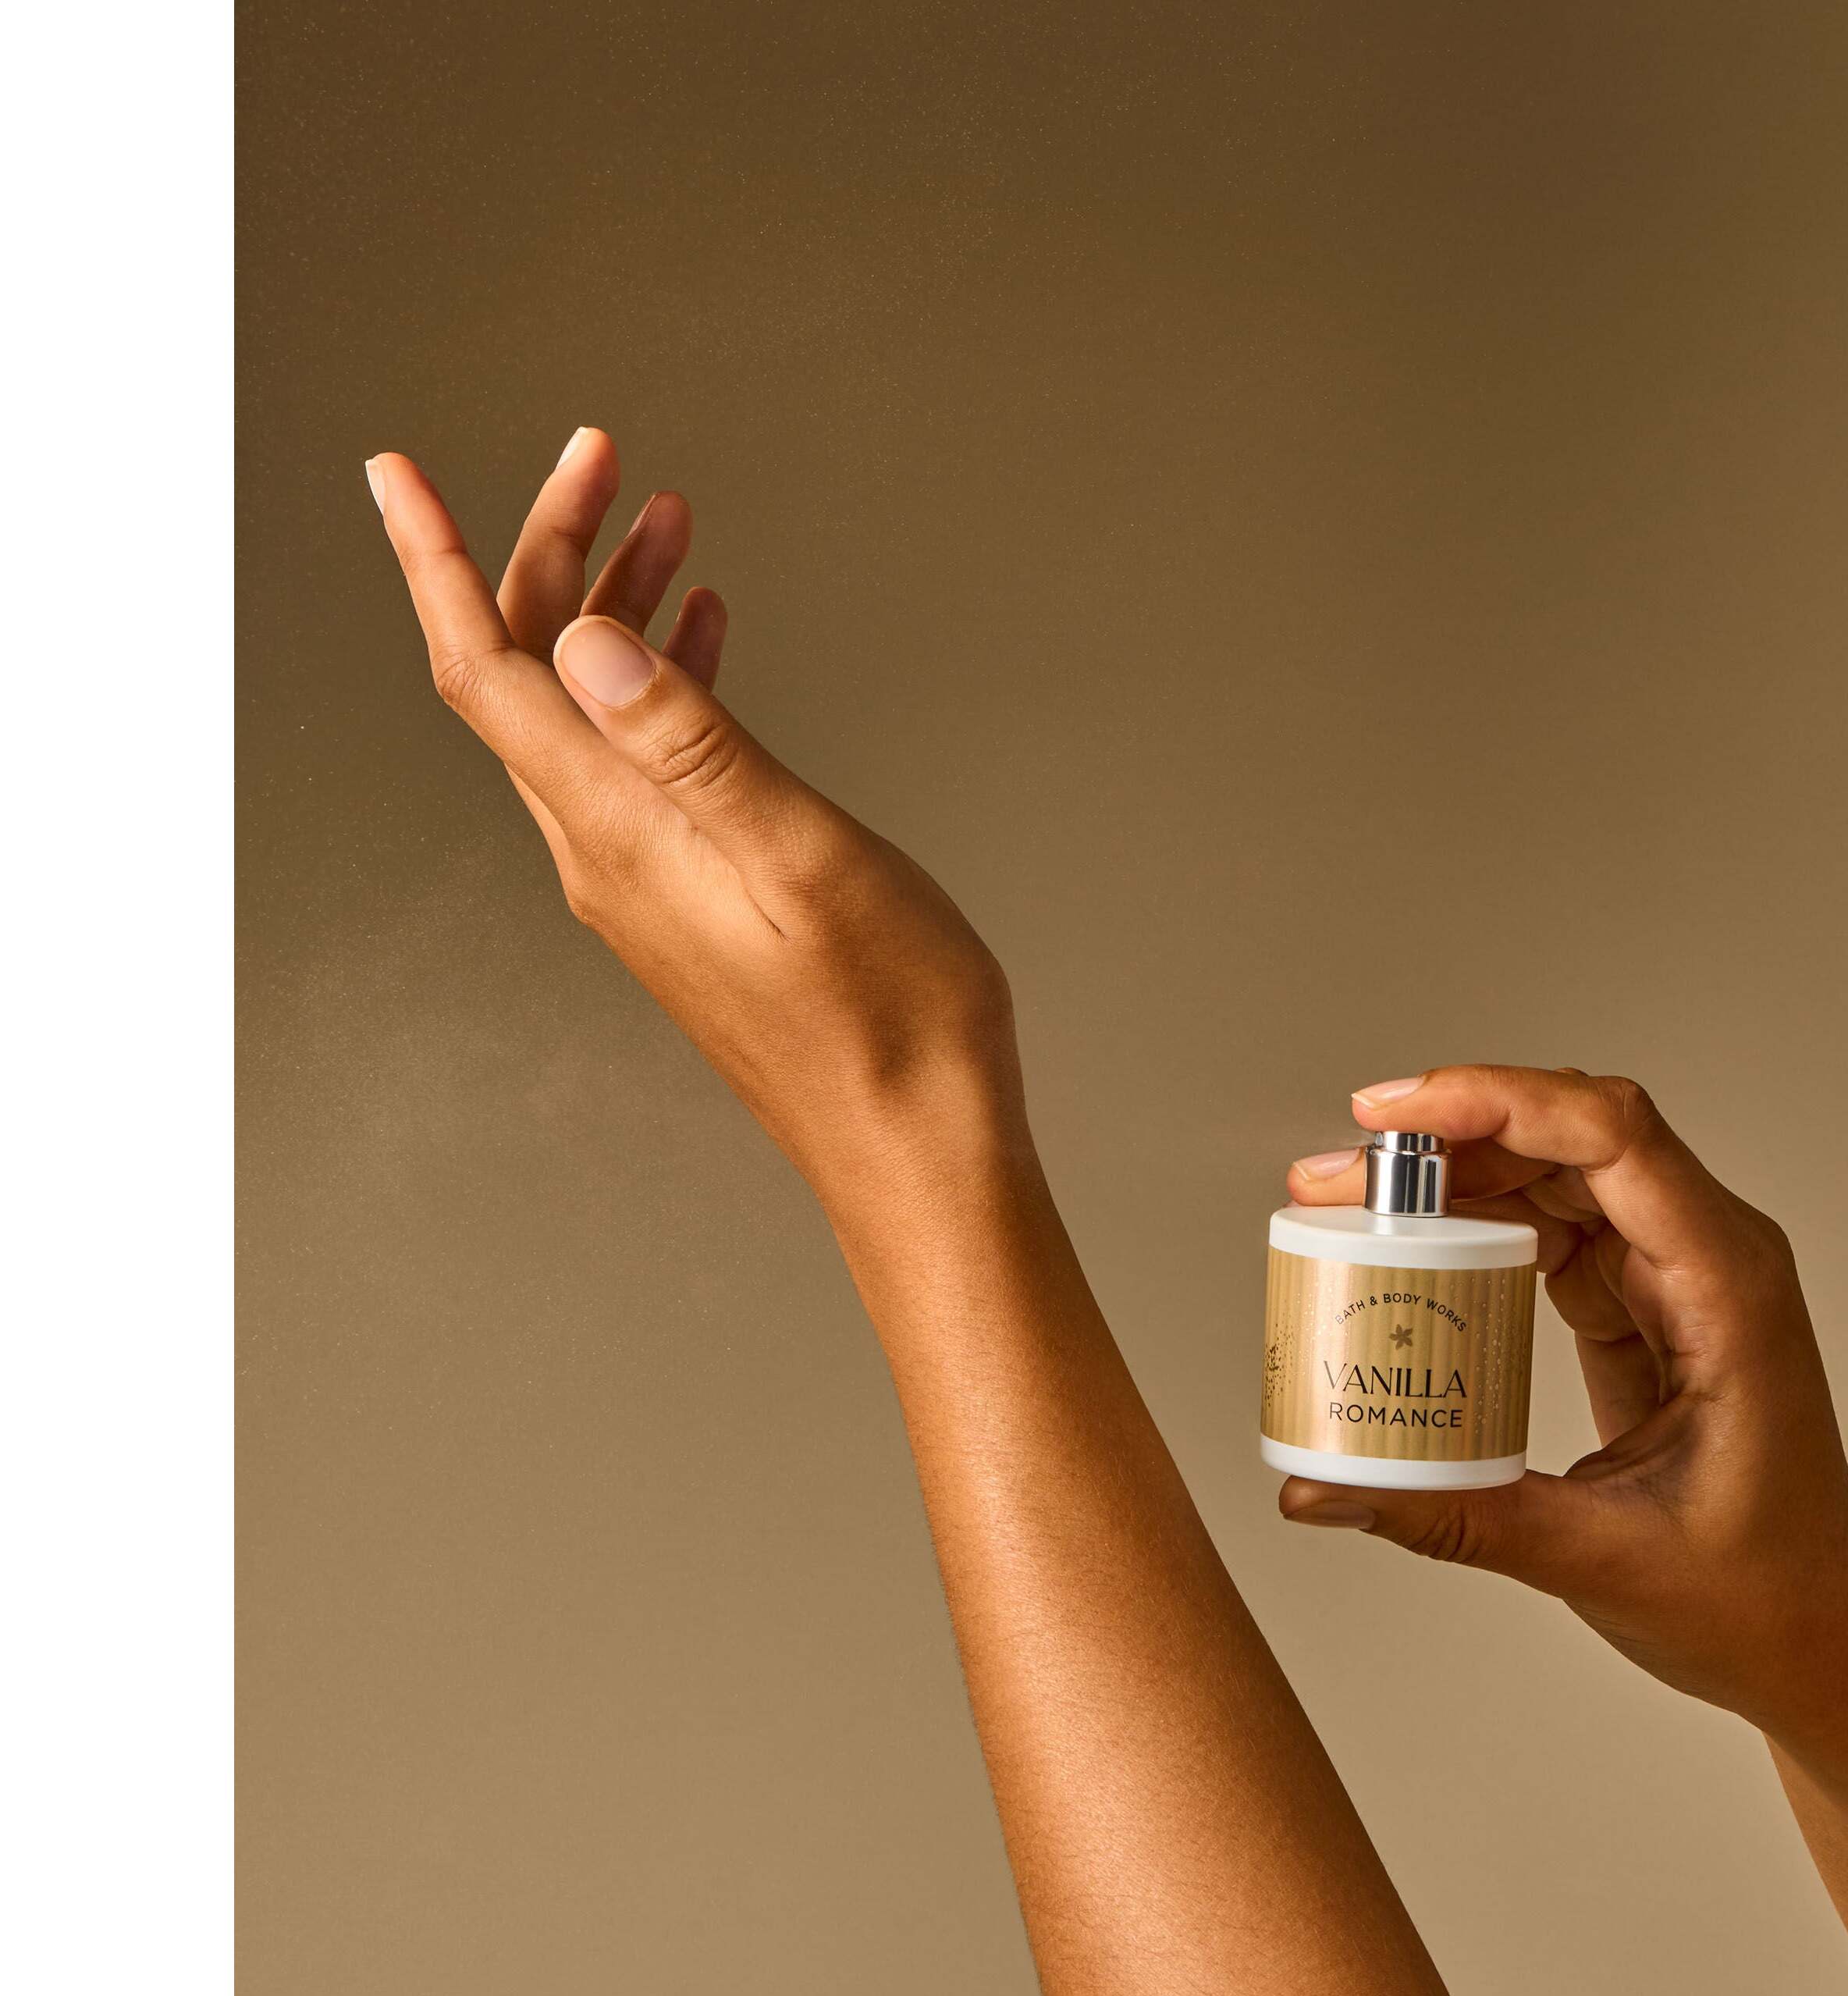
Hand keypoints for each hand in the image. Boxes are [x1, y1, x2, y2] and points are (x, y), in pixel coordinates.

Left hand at [365, 431, 1025, 1207]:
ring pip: (589, 714)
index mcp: (620, 834)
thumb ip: (692, 745)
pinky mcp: (690, 900)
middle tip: (606, 460)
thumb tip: (587, 642)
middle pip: (529, 677)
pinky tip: (707, 641)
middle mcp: (607, 855)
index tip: (396, 469)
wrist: (916, 1147)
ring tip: (672, 523)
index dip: (436, 561)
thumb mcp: (801, 857)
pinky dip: (662, 682)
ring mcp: (646, 881)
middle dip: (553, 553)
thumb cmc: (887, 1018)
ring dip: (616, 609)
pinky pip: (642, 764)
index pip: (484, 673)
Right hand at [1280, 1065, 1847, 1750]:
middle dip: (1448, 1138)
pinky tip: (1414, 1254)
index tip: (1392, 1116)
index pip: (1612, 1137)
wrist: (1821, 1652)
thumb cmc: (1759, 1602)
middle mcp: (1713, 1260)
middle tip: (1336, 1179)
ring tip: (1353, 1211)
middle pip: (1573, 1140)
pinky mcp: (1650, 1310)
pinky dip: (1482, 1230)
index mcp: (1730, 1291)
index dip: (1497, 1100)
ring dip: (1457, 1178)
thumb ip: (1450, 1516)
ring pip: (1559, 1178)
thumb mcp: (1596, 1556)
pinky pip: (1557, 1235)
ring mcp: (1682, 1279)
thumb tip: (1319, 1494)